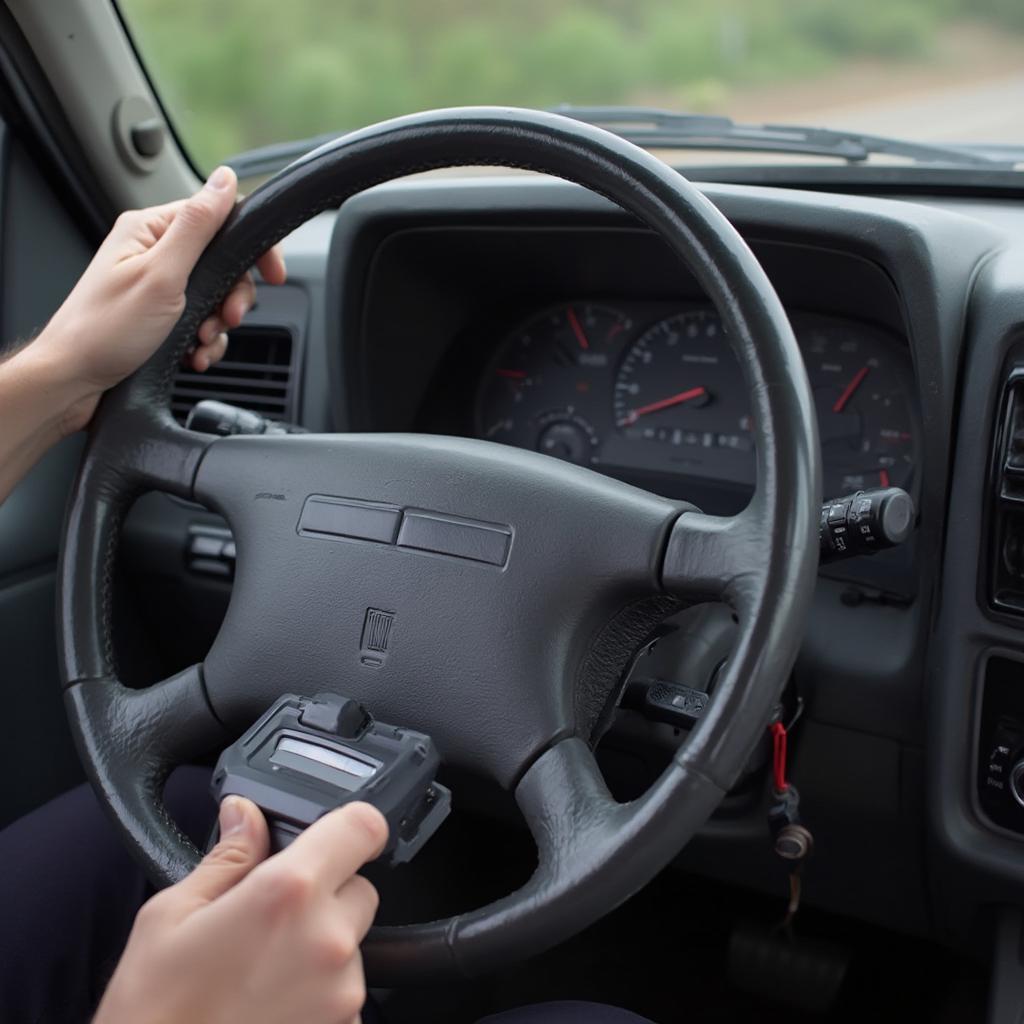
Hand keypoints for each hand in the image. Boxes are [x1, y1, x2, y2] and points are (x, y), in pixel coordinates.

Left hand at [39, 165, 285, 433]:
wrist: (74, 381)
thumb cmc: (105, 329)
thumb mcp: (161, 274)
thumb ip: (198, 226)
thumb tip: (224, 179)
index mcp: (151, 230)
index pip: (219, 218)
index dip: (252, 247)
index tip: (273, 275)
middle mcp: (155, 253)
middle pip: (224, 263)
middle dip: (232, 297)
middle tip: (226, 319)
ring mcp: (158, 286)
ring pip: (216, 298)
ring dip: (217, 326)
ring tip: (200, 343)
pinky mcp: (161, 317)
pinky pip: (202, 322)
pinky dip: (205, 342)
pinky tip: (194, 355)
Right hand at [93, 797, 386, 1023]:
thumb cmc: (153, 1014)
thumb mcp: (170, 917)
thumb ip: (226, 858)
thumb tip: (245, 816)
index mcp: (288, 893)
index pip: (364, 827)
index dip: (353, 823)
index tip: (338, 831)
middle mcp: (327, 939)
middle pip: (360, 888)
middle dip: (326, 893)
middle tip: (272, 918)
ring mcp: (340, 991)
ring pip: (352, 942)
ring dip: (322, 946)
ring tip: (261, 969)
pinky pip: (344, 990)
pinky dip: (318, 990)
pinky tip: (270, 1001)